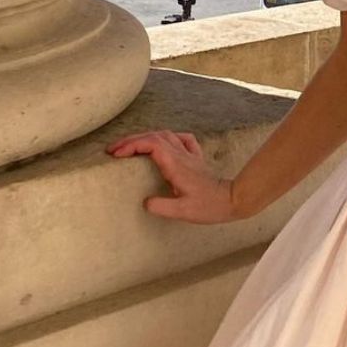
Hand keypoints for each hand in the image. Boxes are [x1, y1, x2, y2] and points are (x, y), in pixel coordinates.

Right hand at [105, 129, 236, 222]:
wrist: (233, 200)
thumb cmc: (209, 207)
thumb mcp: (183, 212)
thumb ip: (162, 207)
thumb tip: (144, 202)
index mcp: (176, 165)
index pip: (151, 144)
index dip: (132, 145)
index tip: (116, 154)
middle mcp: (182, 155)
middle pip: (154, 136)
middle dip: (131, 140)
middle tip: (113, 150)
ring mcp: (190, 155)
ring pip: (166, 135)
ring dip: (146, 137)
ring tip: (129, 146)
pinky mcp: (196, 159)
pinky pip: (183, 139)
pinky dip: (168, 137)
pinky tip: (164, 142)